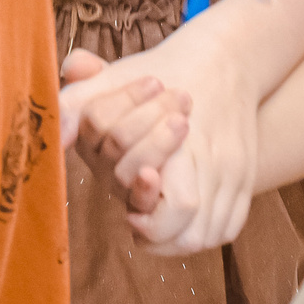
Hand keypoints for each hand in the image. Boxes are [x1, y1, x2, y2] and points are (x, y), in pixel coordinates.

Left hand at [60, 33, 256, 255]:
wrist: (223, 63)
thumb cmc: (160, 71)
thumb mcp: (113, 78)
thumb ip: (79, 103)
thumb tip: (57, 136)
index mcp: (183, 137)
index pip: (173, 199)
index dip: (144, 213)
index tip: (127, 215)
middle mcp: (214, 159)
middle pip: (190, 225)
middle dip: (156, 231)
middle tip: (134, 219)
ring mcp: (235, 172)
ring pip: (209, 233)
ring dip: (175, 241)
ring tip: (148, 228)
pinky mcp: (246, 180)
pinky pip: (228, 227)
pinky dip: (201, 236)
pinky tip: (173, 227)